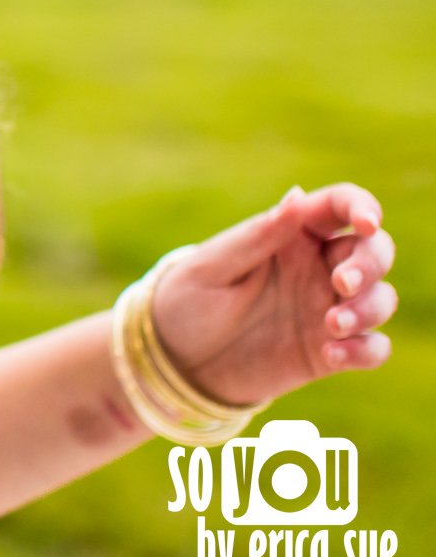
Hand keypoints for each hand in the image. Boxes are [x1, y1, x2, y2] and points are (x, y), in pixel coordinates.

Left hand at [144, 183, 396, 407]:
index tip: (367, 223)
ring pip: (381, 298)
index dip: (363, 207)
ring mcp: (327, 309)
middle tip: (341, 283)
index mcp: (290, 234)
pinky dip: (365, 350)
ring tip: (332, 326)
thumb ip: (257, 236)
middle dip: (371, 263)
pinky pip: (372, 348)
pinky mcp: (330, 351)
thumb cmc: (188, 300)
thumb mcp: (211, 267)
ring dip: (369, 309)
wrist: (175, 360)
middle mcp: (317, 267)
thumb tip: (297, 197)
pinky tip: (332, 355)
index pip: (340, 206)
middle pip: (375, 250)